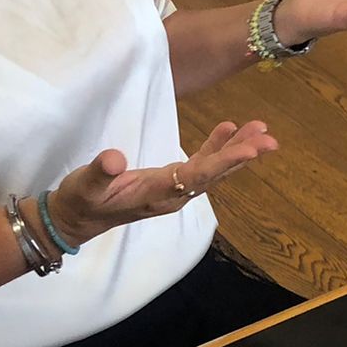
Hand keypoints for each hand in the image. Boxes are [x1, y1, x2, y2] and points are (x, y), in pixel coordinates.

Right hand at [51, 121, 278, 247]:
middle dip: (243, 156)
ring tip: (260, 128)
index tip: (252, 150)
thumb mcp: (85, 187)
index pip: (198, 176)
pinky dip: (216, 147)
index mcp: (158, 194)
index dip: (225, 161)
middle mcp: (173, 194)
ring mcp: (174, 189)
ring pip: (212, 169)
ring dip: (236, 149)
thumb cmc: (81, 200)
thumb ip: (100, 173)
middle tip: (270, 139)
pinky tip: (229, 129)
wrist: (76, 218)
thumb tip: (115, 158)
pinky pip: (200, 164)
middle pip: (214, 173)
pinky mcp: (169, 181)